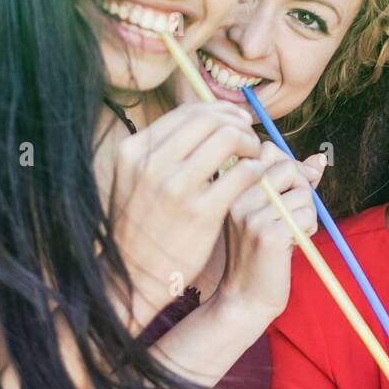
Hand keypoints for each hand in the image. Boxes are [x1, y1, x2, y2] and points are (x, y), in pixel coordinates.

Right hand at [109, 101, 264, 323]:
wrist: (132, 277)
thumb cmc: (140, 225)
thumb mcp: (135, 178)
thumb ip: (163, 149)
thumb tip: (204, 117)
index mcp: (134, 150)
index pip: (189, 111)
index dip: (220, 111)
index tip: (234, 121)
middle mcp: (152, 164)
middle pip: (212, 118)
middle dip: (238, 123)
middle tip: (249, 138)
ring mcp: (177, 188)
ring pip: (230, 137)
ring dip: (250, 143)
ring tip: (252, 158)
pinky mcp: (203, 212)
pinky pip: (244, 172)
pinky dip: (256, 169)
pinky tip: (254, 178)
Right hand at [212, 144, 326, 324]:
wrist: (244, 298)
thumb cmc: (259, 254)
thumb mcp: (269, 212)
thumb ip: (292, 183)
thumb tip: (319, 159)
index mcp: (233, 188)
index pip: (268, 151)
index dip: (290, 167)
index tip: (291, 190)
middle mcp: (238, 197)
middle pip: (288, 167)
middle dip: (302, 189)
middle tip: (292, 215)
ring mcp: (252, 215)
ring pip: (303, 194)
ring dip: (307, 215)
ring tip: (289, 233)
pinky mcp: (269, 234)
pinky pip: (307, 216)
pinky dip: (308, 230)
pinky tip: (293, 244)